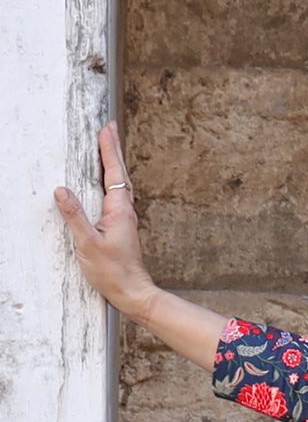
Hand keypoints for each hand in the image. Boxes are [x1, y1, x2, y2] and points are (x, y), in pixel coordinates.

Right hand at [54, 120, 157, 322]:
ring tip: (108, 148)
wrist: (133, 293)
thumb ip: (75, 216)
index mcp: (120, 210)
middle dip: (113, 150)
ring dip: (113, 164)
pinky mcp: (121, 229)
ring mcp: (125, 220)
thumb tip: (61, 191)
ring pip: (120, 185)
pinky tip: (108, 184)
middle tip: (110, 128)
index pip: (114, 172)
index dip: (108, 150)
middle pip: (120, 174)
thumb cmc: (113, 272)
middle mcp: (125, 212)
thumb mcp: (88, 243)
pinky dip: (112, 182)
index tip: (106, 129)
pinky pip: (116, 197)